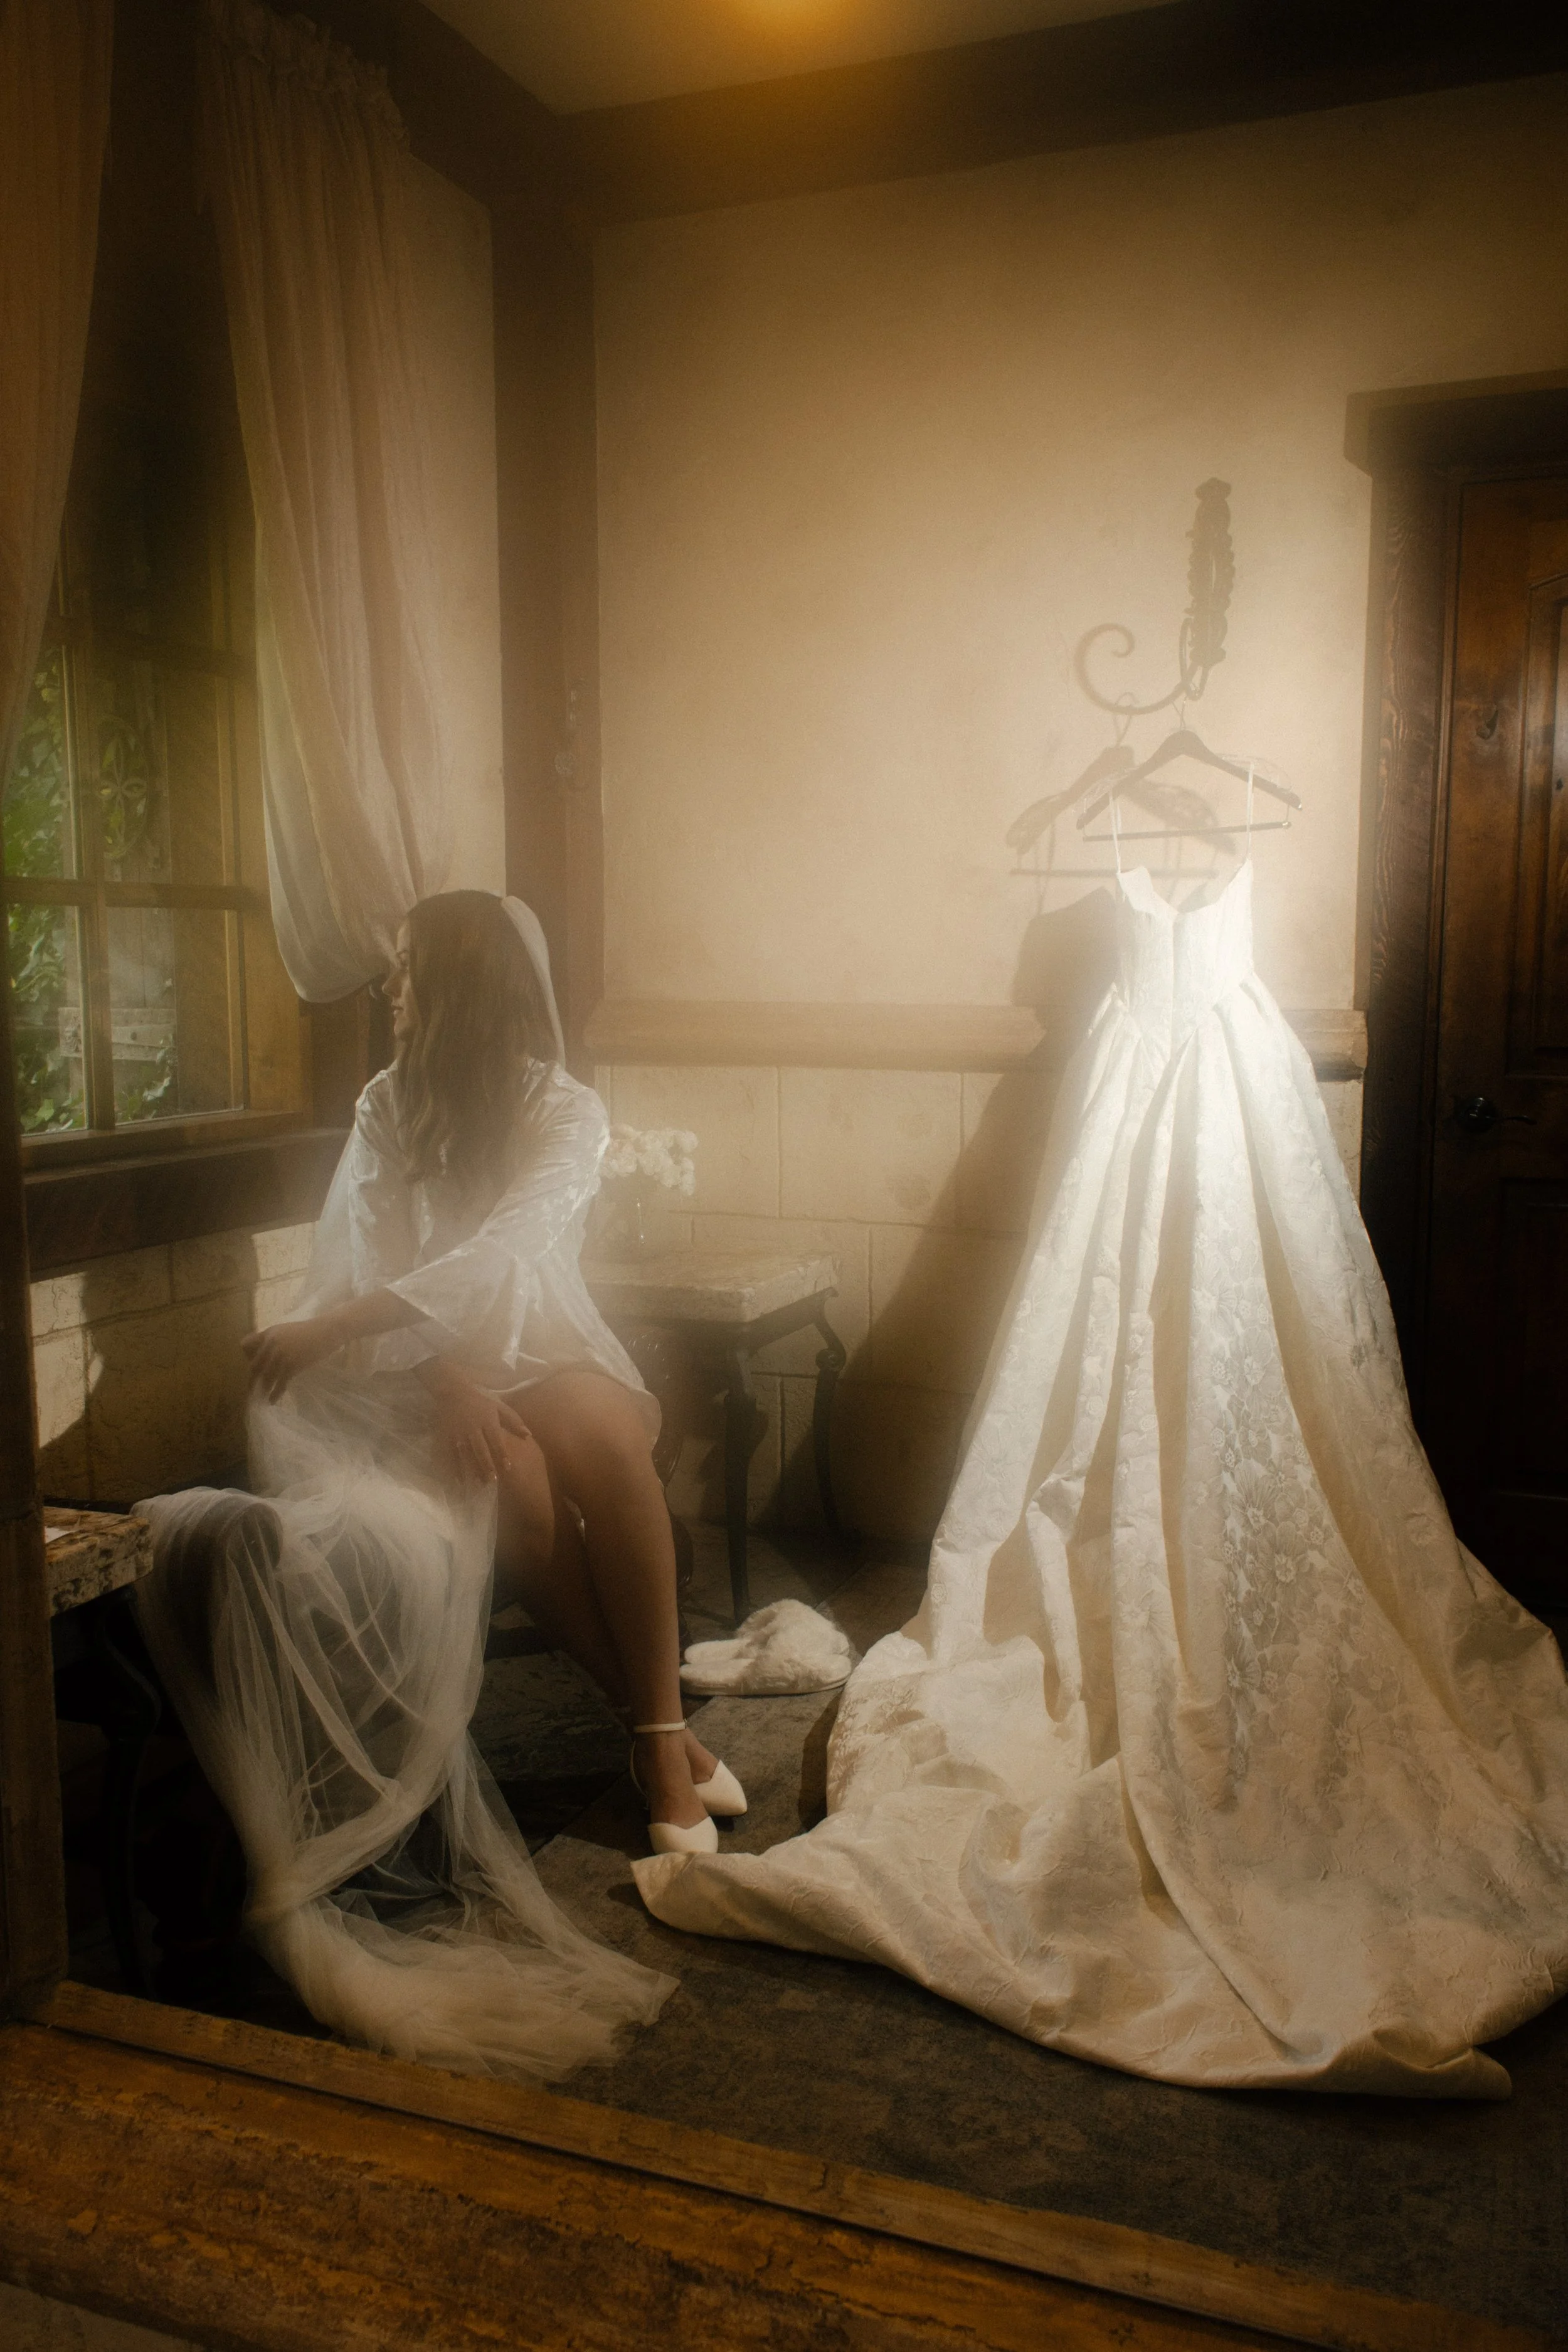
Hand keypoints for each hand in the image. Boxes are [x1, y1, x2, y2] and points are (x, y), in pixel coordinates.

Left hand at [241, 1312, 346, 1400]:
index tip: (252, 1366)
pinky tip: (272, 1400)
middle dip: (252, 1379)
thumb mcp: (285, 1330)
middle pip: (254, 1366)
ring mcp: (281, 1355)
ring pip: (266, 1377)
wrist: (327, 1332)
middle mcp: (271, 1344)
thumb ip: (272, 1340)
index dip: (246, 1357)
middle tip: (252, 1389)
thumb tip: (263, 1356)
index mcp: (268, 1333)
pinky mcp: (292, 1366)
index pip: (245, 1345)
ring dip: (263, 1389)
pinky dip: (275, 1394)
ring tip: (261, 1397)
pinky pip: (280, 1383)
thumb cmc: (308, 1331)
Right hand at [423, 1365, 529, 1485]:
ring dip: (472, 1469)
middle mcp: (473, 1428)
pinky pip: (450, 1454)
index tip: (508, 1467)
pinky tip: (459, 1480)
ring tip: (479, 1483)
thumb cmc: (480, 1402)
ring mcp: (458, 1433)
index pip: (496, 1439)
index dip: (502, 1453)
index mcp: (487, 1420)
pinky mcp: (446, 1437)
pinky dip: (454, 1467)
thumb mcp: (499, 1407)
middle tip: (492, 1480)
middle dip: (486, 1465)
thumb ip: (514, 1420)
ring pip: (466, 1453)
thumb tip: (529, 1435)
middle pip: (480, 1449)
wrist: (453, 1393)